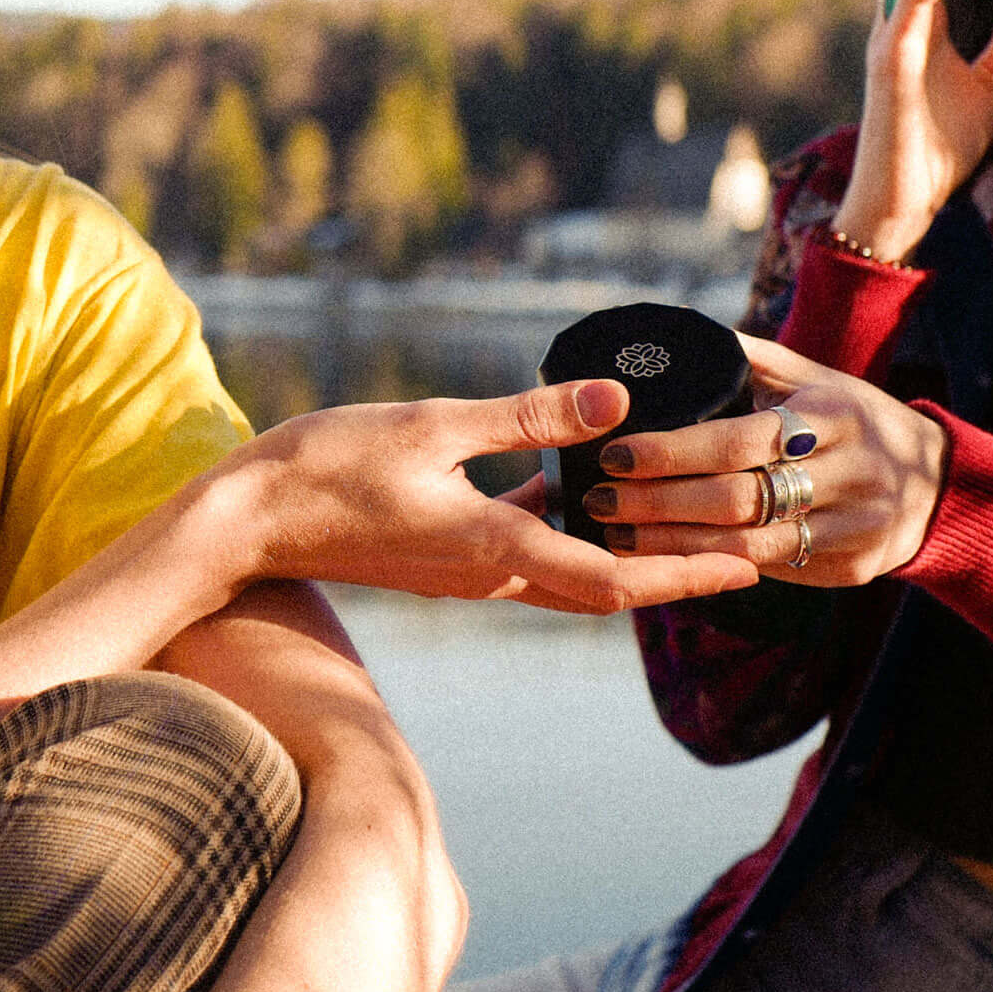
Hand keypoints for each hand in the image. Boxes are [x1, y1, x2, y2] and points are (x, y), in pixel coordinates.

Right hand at [233, 383, 760, 613]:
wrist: (247, 519)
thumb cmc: (327, 468)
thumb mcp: (434, 425)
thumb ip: (526, 417)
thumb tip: (614, 402)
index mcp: (495, 550)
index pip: (614, 580)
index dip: (686, 577)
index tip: (745, 568)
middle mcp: (489, 575)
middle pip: (605, 589)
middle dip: (676, 574)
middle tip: (743, 553)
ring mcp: (465, 573)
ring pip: (568, 575)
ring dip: (627, 555)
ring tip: (682, 522)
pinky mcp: (443, 557)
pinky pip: (524, 552)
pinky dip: (565, 530)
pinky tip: (571, 485)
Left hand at [580, 335, 943, 586]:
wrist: (935, 481)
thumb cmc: (848, 418)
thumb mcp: (814, 379)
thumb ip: (751, 361)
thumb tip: (670, 335)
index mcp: (830, 414)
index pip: (737, 438)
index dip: (671, 450)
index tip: (614, 453)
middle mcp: (848, 470)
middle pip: (737, 497)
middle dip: (658, 502)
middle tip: (600, 499)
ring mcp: (855, 524)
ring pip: (748, 544)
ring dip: (673, 544)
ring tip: (616, 535)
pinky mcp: (852, 567)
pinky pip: (771, 570)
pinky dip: (711, 566)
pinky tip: (664, 561)